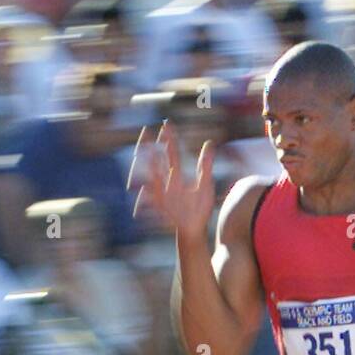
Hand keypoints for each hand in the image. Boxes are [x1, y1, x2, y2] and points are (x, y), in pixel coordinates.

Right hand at [130, 121, 214, 237]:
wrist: (195, 230)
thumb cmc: (200, 209)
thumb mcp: (205, 184)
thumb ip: (206, 165)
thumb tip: (209, 143)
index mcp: (178, 176)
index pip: (171, 153)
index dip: (169, 139)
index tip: (166, 124)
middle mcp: (168, 182)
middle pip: (157, 159)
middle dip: (151, 146)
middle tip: (147, 131)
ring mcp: (162, 193)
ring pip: (151, 174)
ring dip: (147, 162)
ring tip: (146, 149)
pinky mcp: (161, 206)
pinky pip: (151, 194)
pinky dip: (146, 187)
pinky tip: (145, 177)